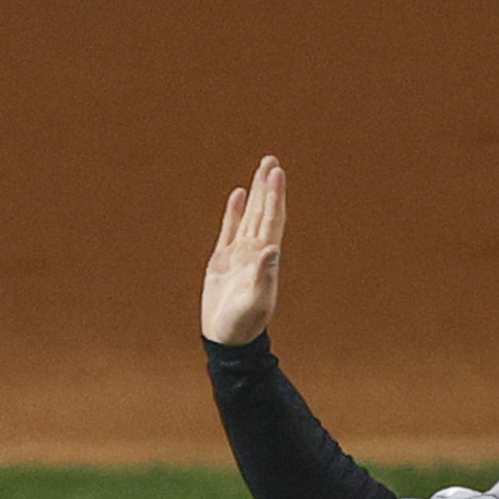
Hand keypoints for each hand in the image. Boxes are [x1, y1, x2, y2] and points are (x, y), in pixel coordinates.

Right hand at [202, 156, 287, 344]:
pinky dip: (235, 211)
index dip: (275, 195)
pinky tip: (238, 195)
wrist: (228, 338)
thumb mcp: (256, 300)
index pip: (273, 219)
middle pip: (264, 211)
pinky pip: (230, 229)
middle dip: (267, 186)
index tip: (276, 172)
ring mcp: (239, 254)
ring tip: (260, 170)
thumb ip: (264, 274)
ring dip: (255, 193)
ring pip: (250, 216)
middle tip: (270, 160)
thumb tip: (272, 248)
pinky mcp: (222, 261)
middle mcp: (255, 250)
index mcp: (265, 257)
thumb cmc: (245, 323)